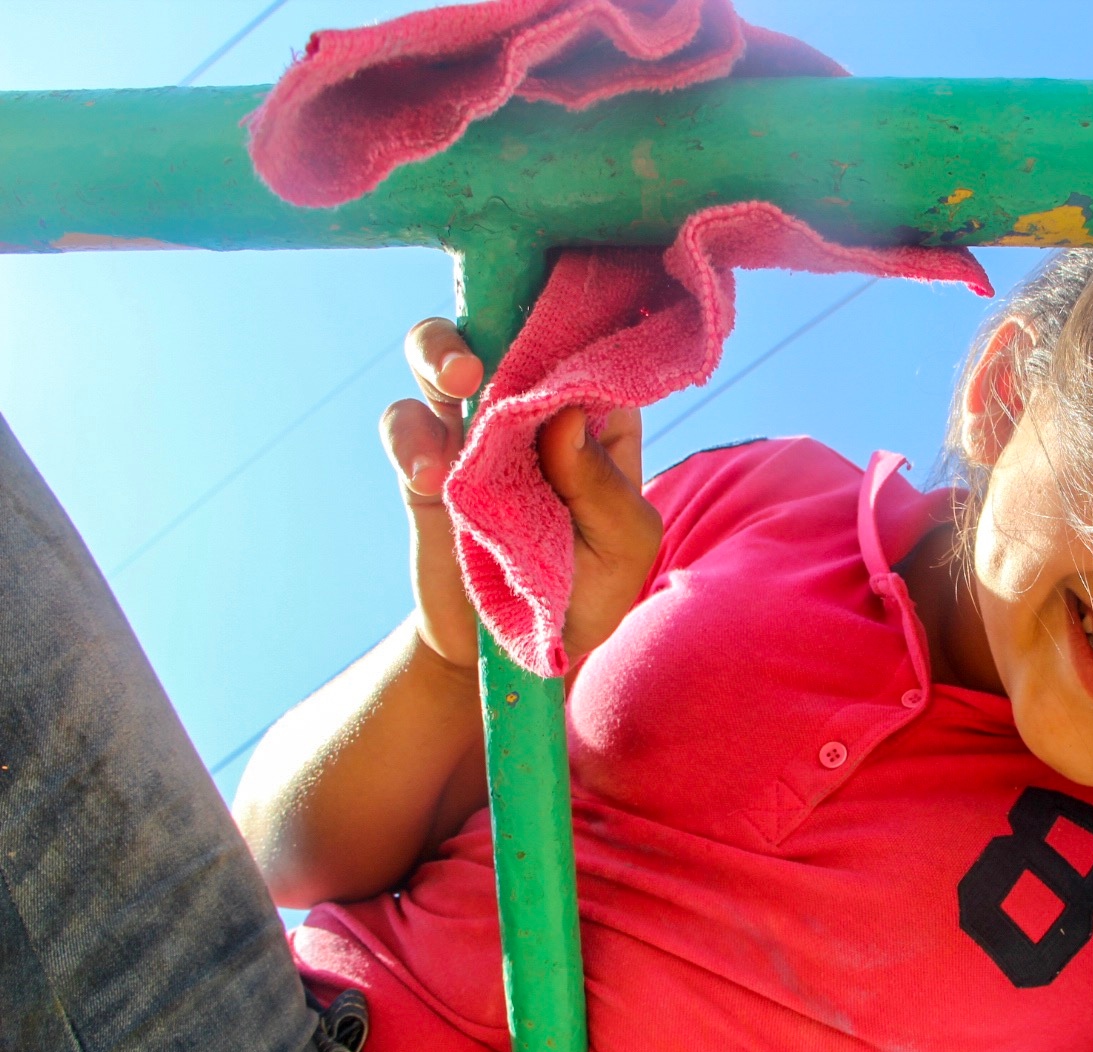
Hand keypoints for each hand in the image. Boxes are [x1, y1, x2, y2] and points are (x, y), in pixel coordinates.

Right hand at [381, 317, 662, 668]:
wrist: (509, 657)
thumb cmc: (586, 596)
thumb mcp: (622, 551)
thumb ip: (603, 490)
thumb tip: (563, 420)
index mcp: (596, 420)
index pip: (589, 344)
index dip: (577, 311)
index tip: (569, 287)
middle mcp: (532, 412)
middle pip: (505, 327)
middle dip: (496, 310)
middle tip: (505, 340)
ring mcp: (473, 433)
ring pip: (440, 356)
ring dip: (440, 351)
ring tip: (461, 380)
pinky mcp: (425, 468)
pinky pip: (405, 426)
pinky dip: (412, 437)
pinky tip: (432, 474)